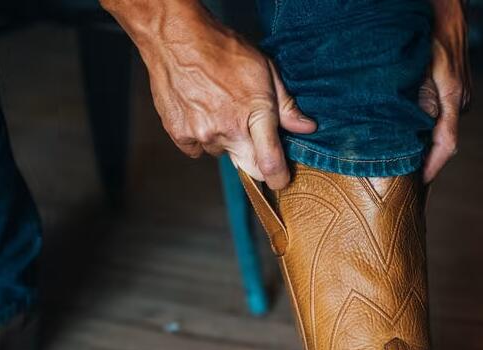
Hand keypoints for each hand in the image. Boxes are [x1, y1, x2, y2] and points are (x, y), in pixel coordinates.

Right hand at [101, 0, 315, 189]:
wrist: (175, 37)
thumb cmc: (222, 49)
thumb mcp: (264, 70)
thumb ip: (286, 105)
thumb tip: (306, 128)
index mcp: (254, 114)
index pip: (270, 163)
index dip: (279, 178)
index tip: (281, 179)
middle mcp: (228, 130)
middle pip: (247, 166)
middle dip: (253, 158)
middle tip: (248, 131)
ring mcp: (202, 135)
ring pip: (221, 153)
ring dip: (224, 140)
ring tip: (219, 108)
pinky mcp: (181, 135)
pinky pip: (197, 149)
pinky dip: (201, 136)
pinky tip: (201, 112)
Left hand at [419, 0, 470, 182]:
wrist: (446, 6)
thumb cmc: (427, 30)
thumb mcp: (416, 67)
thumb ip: (417, 100)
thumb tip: (412, 133)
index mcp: (453, 96)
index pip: (446, 144)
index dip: (432, 167)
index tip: (419, 183)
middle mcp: (461, 100)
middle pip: (442, 140)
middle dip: (424, 158)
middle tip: (402, 177)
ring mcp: (461, 95)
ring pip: (441, 128)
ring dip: (423, 141)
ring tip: (402, 158)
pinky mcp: (457, 89)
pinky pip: (441, 116)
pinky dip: (426, 126)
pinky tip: (409, 132)